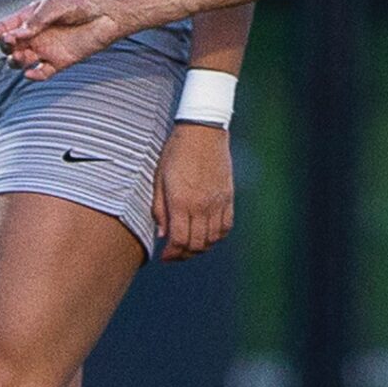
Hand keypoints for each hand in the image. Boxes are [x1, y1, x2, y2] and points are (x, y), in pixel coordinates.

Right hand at [0, 0, 133, 78]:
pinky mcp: (59, 62)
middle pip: (9, 46)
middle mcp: (36, 35)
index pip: (7, 26)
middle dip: (6, 45)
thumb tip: (19, 33)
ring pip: (21, 61)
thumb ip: (36, 19)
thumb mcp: (55, 5)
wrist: (108, 14)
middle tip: (11, 41)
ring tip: (20, 56)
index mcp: (31, 18)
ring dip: (15, 61)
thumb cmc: (82, 3)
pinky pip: (41, 73)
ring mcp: (46, 49)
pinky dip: (34, 75)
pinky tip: (31, 72)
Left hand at [153, 120, 234, 260]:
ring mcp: (217, 202)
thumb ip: (159, 208)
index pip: (179, 240)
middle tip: (175, 254)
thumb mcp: (159, 178)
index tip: (164, 256)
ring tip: (190, 244)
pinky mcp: (228, 196)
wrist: (203, 130)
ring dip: (200, 247)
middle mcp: (201, 205)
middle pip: (196, 244)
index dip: (171, 254)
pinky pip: (226, 226)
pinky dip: (217, 236)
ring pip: (212, 239)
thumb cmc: (176, 151)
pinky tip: (207, 234)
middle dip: (184, 254)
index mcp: (180, 201)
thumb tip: (162, 234)